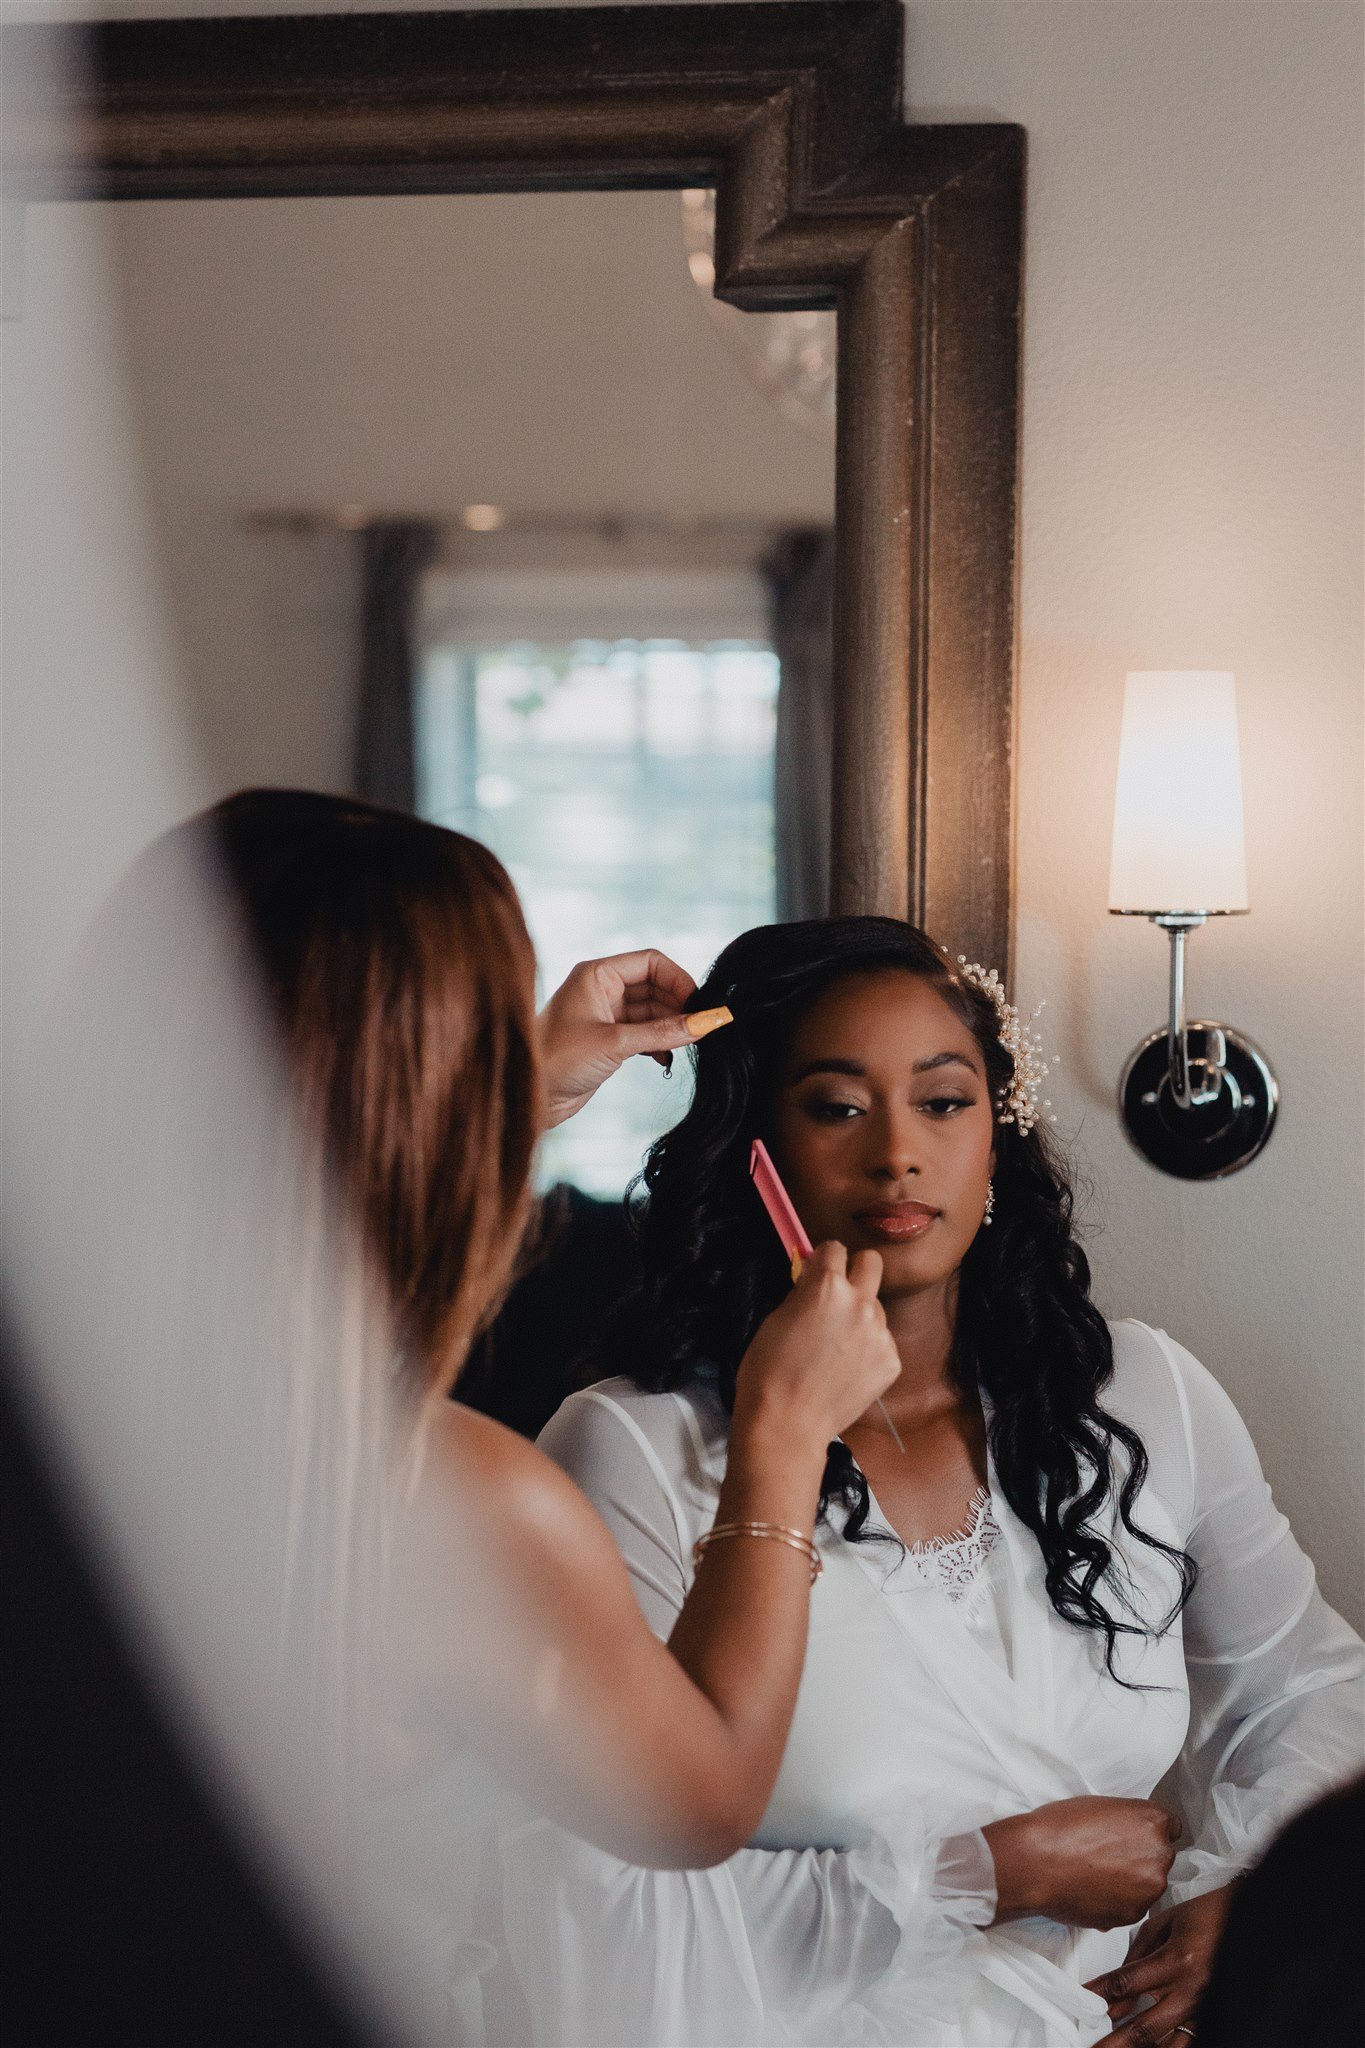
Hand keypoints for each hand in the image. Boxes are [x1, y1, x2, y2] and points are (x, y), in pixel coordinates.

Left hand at [538, 951, 725, 1125]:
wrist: (528, 1095)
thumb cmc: (557, 1060)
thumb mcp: (615, 1043)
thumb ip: (663, 1033)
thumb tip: (707, 1022)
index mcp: (597, 974)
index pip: (650, 962)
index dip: (678, 980)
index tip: (701, 1003)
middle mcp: (601, 989)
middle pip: (655, 987)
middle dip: (679, 1007)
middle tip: (701, 1028)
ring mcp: (605, 1015)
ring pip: (651, 1012)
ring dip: (671, 1028)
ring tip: (688, 1045)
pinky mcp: (607, 1040)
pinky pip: (643, 1033)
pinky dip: (658, 1044)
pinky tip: (666, 1058)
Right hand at [732, 1241, 899, 1446]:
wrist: (787, 1424)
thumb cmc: (768, 1372)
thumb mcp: (775, 1318)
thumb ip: (802, 1292)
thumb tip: (814, 1278)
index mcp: (826, 1286)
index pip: (835, 1248)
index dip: (822, 1261)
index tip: (816, 1273)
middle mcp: (860, 1302)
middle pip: (872, 1262)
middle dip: (854, 1271)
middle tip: (837, 1295)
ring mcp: (880, 1333)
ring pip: (876, 1307)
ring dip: (860, 1316)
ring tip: (836, 1347)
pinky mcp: (891, 1360)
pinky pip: (882, 1341)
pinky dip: (867, 1349)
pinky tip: (846, 1369)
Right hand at [984, 1796, 1178, 1930]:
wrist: (1036, 1862)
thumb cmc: (1060, 1826)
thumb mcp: (1101, 1805)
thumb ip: (1129, 1822)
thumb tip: (1134, 1839)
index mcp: (1153, 1821)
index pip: (1172, 1827)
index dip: (1151, 1832)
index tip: (1135, 1837)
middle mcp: (1160, 1855)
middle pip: (1161, 1858)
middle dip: (1142, 1858)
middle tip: (1109, 1857)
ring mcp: (1149, 1889)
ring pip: (1148, 1886)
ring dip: (1131, 1883)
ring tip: (1096, 1877)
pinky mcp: (1133, 1915)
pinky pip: (1131, 1907)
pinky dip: (1117, 1902)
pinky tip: (1092, 1892)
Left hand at [1086, 1885, 1236, 2041]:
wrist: (1247, 1921)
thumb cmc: (1206, 1915)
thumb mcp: (1165, 1923)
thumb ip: (1138, 1952)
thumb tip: (1117, 1982)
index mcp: (1175, 1961)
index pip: (1126, 1983)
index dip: (1099, 1995)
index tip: (1080, 2003)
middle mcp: (1190, 1991)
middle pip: (1144, 2027)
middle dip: (1115, 2043)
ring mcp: (1205, 2009)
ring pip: (1169, 2045)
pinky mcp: (1214, 2016)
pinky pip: (1189, 2041)